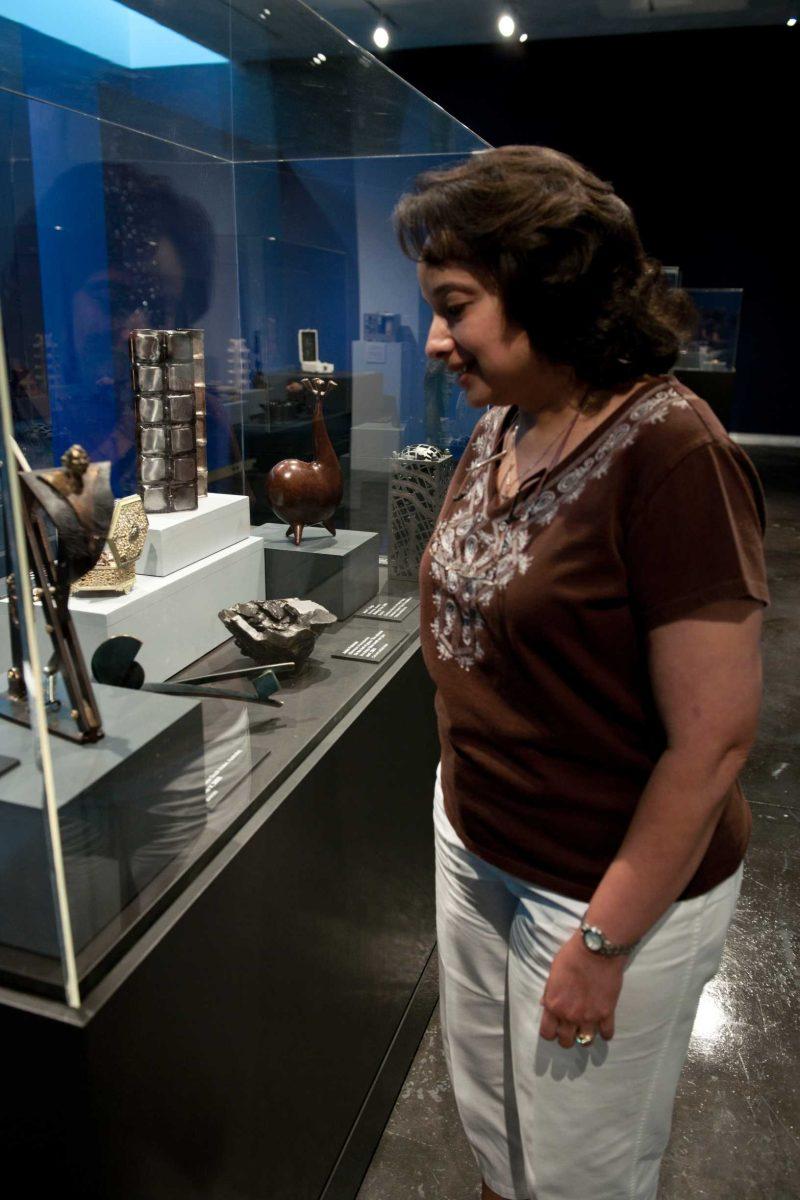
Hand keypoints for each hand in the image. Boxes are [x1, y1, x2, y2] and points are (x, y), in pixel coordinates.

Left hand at [539, 930, 625, 1048]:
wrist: (596, 949)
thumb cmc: (571, 956)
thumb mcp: (553, 973)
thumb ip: (549, 993)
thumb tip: (546, 1004)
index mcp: (554, 1005)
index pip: (547, 1033)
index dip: (550, 1032)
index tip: (555, 1028)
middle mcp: (570, 1015)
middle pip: (566, 1041)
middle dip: (567, 1037)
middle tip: (571, 1028)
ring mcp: (589, 1016)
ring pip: (586, 1041)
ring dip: (585, 1036)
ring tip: (587, 1027)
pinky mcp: (607, 1013)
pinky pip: (607, 1033)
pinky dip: (605, 1032)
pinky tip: (603, 1025)